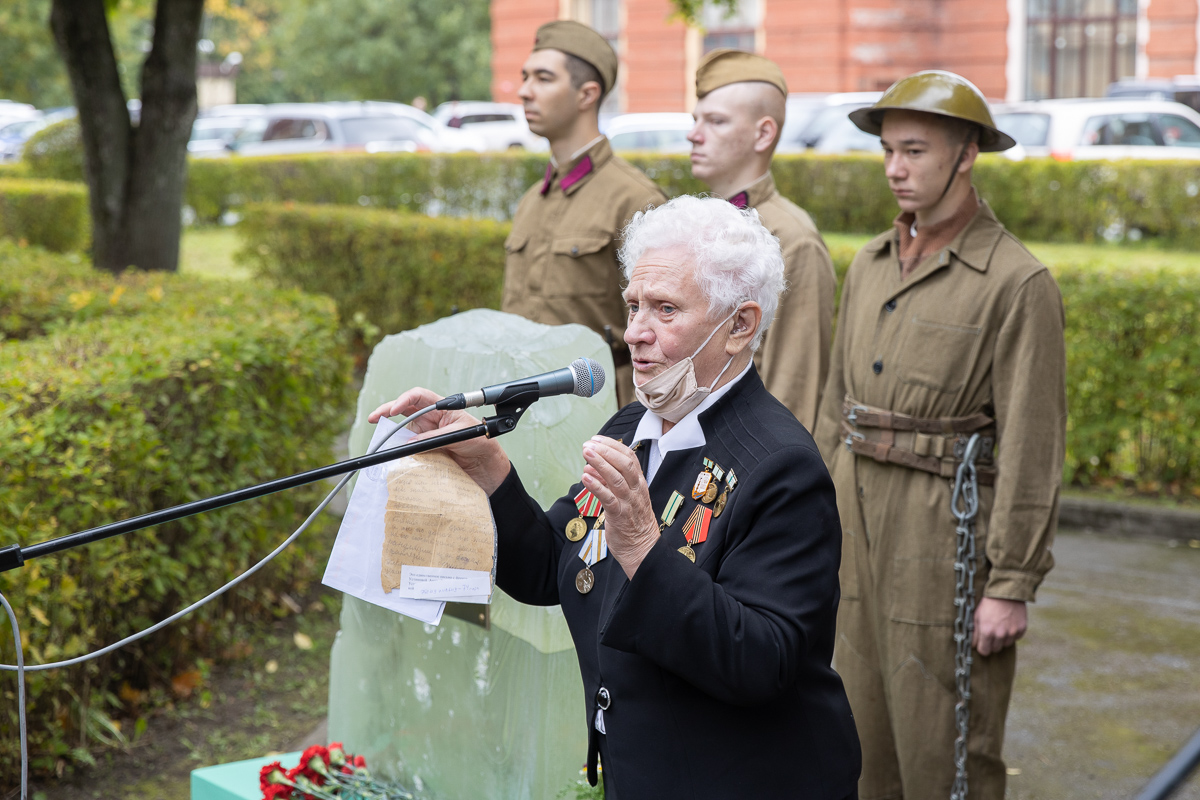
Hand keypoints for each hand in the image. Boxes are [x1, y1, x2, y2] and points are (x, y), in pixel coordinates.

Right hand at [368, 388, 510, 495]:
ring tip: (381, 439)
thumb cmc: (481, 442)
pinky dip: (400, 452)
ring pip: (403, 431)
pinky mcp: (425, 452)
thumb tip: (411, 442)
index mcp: (442, 408)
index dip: (404, 399)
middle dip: (387, 411)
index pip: (418, 396)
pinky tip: (393, 455)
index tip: (394, 409)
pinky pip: (409, 450)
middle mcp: (431, 420)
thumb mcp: (461, 435)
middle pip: (404, 410)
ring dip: (391, 433)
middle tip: (374, 418)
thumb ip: (436, 437)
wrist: (487, 467)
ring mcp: (426, 436)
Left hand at [580, 436, 659, 578]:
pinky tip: (585, 477)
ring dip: (600, 463)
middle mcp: (636, 490)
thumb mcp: (624, 497)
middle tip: (588, 444)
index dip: (612, 445)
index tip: (596, 439)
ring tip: (586, 454)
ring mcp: (629, 502)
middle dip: (605, 451)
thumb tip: (590, 466)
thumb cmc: (631, 521)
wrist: (641, 549)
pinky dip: (596, 486)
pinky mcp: (620, 516)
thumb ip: (608, 481)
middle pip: (624, 464)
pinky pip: (608, 498)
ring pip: (616, 478)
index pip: (629, 457)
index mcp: (638, 482)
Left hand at [973, 597, 1026, 655]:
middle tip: (991, 632)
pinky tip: (1008, 624)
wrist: (1006, 592)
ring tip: (1000, 626)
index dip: (982, 647)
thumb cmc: (988, 603)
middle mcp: (1000, 634)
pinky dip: (1012, 634)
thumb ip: (974, 632)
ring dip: (1002, 639)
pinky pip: (1016, 638)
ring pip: (1006, 644)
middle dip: (992, 643)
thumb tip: (973, 644)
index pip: (984, 651)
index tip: (981, 643)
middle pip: (995, 649)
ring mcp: (1012, 632)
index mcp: (987, 631)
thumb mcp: (977, 616)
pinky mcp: (1021, 629)